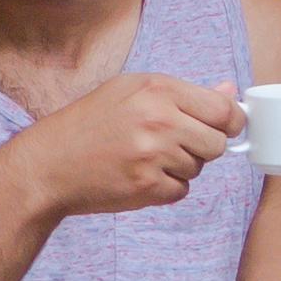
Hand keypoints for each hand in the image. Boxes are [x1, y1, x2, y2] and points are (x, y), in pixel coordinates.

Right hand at [13, 74, 244, 219]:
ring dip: (179, 167)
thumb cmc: (89, 123)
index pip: (222, 109)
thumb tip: (229, 90)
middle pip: (217, 143)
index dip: (231, 120)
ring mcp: (154, 155)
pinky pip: (181, 190)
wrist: (49, 164)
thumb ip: (183, 92)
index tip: (225, 126)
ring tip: (144, 157)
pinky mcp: (148, 187)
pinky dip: (165, 188)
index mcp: (157, 89)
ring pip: (198, 168)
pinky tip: (138, 175)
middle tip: (171, 143)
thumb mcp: (131, 90)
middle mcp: (159, 120)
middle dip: (202, 147)